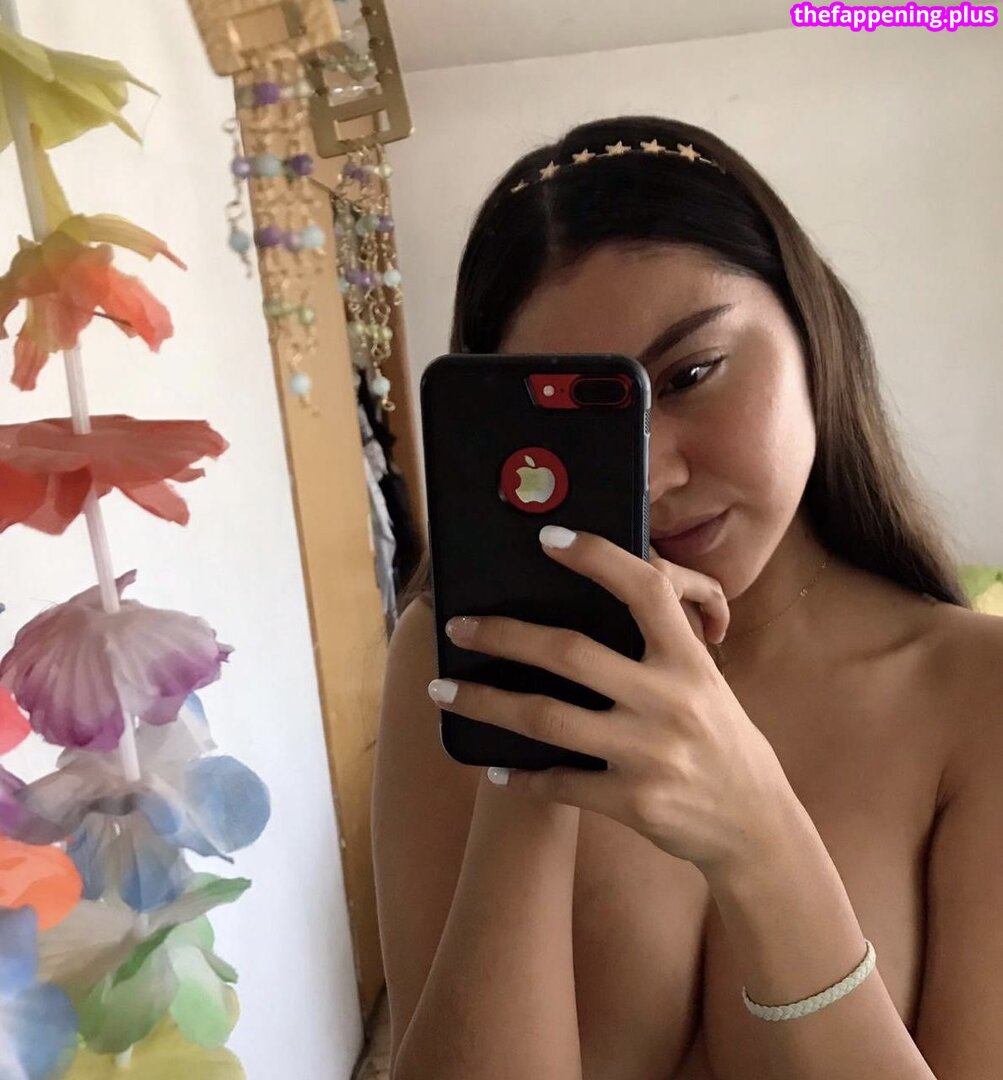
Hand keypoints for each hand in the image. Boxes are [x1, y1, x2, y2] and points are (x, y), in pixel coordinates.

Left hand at [430, 528, 797, 882]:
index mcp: (690, 661)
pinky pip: (559, 783)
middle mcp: (670, 700)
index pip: (646, 589)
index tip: (548, 539)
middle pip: (570, 653)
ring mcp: (649, 753)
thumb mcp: (705, 682)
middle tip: (460, 626)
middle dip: (504, 635)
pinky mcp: (633, 801)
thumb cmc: (720, 740)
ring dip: (485, 702)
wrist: (755, 825)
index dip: (597, 558)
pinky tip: (496, 769)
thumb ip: (660, 646)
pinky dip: (521, 777)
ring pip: (546, 718)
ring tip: (442, 690)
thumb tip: (587, 607)